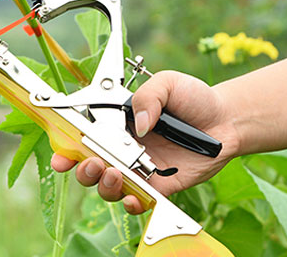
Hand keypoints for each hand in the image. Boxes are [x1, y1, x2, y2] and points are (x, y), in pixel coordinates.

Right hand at [50, 71, 239, 214]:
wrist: (224, 119)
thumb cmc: (193, 98)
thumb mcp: (168, 83)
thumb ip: (149, 96)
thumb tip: (140, 124)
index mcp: (119, 121)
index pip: (85, 134)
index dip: (68, 146)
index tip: (61, 154)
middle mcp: (124, 147)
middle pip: (89, 165)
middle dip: (81, 169)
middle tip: (90, 162)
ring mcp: (139, 168)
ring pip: (109, 186)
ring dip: (104, 185)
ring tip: (116, 174)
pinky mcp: (159, 186)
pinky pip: (138, 200)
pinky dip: (131, 203)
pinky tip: (134, 196)